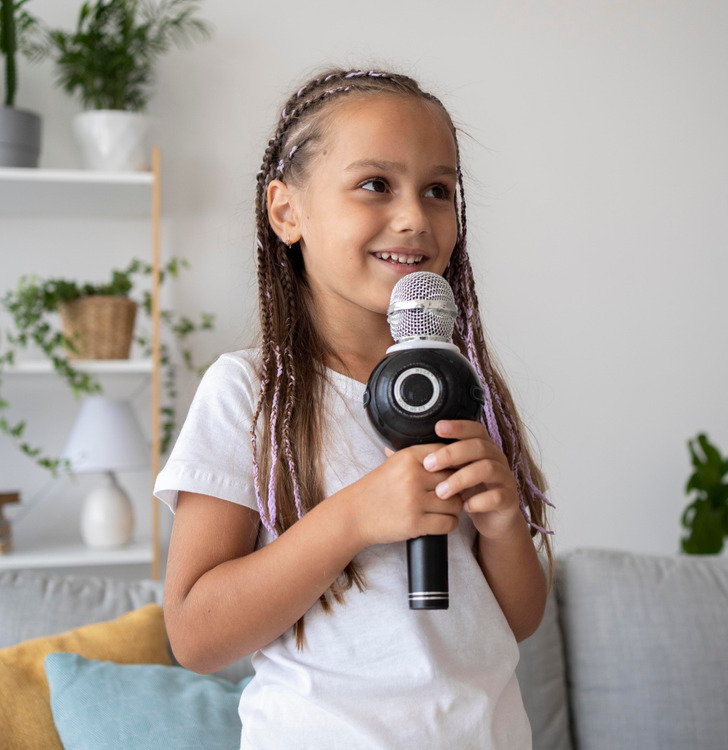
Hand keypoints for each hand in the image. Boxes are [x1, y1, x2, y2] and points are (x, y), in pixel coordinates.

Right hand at [346, 443, 462, 549]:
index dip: (456, 463)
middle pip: (455, 479)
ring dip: (454, 508)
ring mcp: (415, 501)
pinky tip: (440, 521)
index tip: (456, 471)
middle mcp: (413, 476)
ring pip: (456, 503)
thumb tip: (452, 452)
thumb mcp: (394, 464)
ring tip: (444, 509)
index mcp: (409, 457)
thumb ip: (420, 458)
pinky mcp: (416, 523)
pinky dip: (449, 524)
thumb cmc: (375, 490)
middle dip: (457, 488)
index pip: (448, 454)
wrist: (354, 515)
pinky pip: (449, 523)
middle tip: (450, 494)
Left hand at [422, 420, 522, 540]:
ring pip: (488, 469)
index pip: (474, 429)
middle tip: (429, 465)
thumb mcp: (451, 473)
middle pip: (479, 446)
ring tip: (441, 491)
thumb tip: (394, 451)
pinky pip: (497, 496)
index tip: (437, 428)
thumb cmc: (469, 491)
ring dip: (462, 478)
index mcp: (482, 447)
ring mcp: (505, 478)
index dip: (458, 426)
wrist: (494, 519)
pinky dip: (479, 501)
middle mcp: (496, 458)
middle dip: (452, 453)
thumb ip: (433, 461)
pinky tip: (464, 506)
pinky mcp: (509, 499)